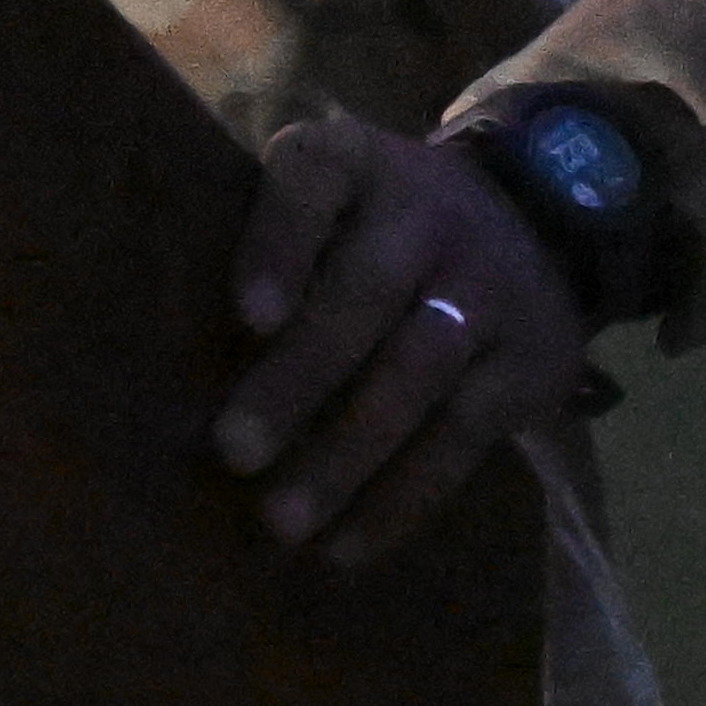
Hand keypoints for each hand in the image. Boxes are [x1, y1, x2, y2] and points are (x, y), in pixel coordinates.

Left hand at [214, 114, 589, 566]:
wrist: (539, 216)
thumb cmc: (379, 220)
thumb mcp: (332, 191)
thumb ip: (268, 239)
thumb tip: (166, 344)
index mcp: (357, 161)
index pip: (312, 180)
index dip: (281, 246)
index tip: (250, 318)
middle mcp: (430, 215)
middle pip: (364, 295)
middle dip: (299, 379)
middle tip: (233, 450)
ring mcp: (489, 289)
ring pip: (416, 375)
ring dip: (346, 455)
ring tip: (281, 518)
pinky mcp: (533, 364)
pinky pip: (463, 438)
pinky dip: (403, 496)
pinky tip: (348, 544)